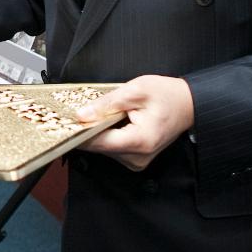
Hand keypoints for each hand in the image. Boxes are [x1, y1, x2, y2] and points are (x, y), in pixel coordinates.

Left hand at [75, 75, 194, 170]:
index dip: (79, 132)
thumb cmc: (167, 95)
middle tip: (79, 112)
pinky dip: (107, 135)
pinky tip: (110, 122)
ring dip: (98, 132)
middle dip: (88, 130)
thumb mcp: (135, 91)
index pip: (98, 143)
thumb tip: (82, 115)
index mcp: (139, 141)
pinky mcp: (135, 159)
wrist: (188, 104)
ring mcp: (137, 161)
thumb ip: (106, 104)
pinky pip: (113, 148)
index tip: (64, 123)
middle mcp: (138, 157)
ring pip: (104, 148)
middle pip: (100, 147)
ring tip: (100, 114)